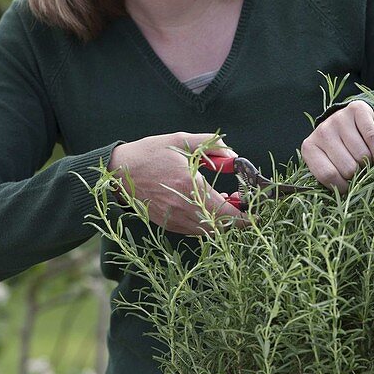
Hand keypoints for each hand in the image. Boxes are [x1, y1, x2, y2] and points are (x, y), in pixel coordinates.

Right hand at [109, 133, 246, 234]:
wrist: (117, 172)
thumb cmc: (149, 153)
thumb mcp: (181, 140)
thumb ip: (212, 145)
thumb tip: (234, 156)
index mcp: (189, 186)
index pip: (227, 213)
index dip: (246, 216)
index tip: (255, 210)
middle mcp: (183, 208)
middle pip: (221, 227)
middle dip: (237, 219)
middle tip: (242, 202)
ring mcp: (174, 219)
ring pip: (209, 232)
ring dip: (222, 222)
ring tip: (225, 201)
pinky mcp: (168, 224)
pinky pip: (195, 231)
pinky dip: (206, 224)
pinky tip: (205, 206)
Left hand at [301, 100, 373, 193]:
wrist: (346, 118)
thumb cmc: (337, 148)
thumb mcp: (328, 163)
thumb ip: (332, 179)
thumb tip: (347, 200)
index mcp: (310, 148)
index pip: (328, 176)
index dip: (343, 187)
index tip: (350, 188)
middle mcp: (321, 132)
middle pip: (348, 167)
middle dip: (358, 174)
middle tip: (360, 171)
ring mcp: (338, 119)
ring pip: (362, 155)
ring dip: (370, 163)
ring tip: (367, 161)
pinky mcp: (356, 110)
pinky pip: (372, 138)